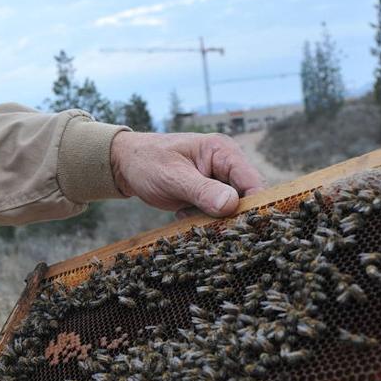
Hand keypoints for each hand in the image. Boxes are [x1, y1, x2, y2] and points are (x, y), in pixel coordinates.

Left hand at [110, 131, 264, 216]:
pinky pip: (217, 213)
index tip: (245, 229)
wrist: (125, 164)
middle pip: (246, 198)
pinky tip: (183, 213)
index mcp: (223, 151)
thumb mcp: (172, 177)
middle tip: (211, 228)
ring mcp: (218, 180)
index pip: (253, 181)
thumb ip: (201, 190)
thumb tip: (231, 205)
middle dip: (232, 216)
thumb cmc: (146, 162)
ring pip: (232, 209)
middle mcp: (226, 165)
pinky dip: (204, 219)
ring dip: (215, 219)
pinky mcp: (209, 194)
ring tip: (187, 213)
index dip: (254, 206)